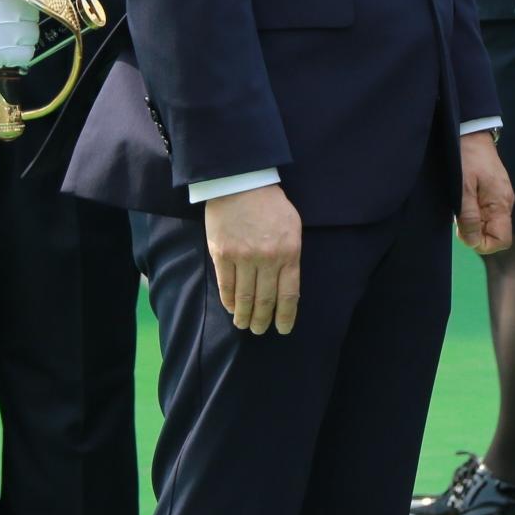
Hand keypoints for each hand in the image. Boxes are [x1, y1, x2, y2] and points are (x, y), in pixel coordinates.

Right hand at [0, 0, 42, 80]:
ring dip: (24, 36)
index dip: (23, 0)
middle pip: (32, 15)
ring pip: (32, 34)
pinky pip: (26, 53)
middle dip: (24, 18)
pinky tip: (10, 50)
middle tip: (12, 22)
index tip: (17, 6)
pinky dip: (21, 53)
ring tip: (11, 37)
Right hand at [205, 183, 303, 334]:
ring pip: (245, 297)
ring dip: (245, 316)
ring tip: (244, 325)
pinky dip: (229, 301)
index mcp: (289, 252)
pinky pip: (226, 286)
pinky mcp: (222, 255)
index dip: (286, 315)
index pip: (289, 294)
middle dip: (264, 320)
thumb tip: (285, 284)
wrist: (241, 183)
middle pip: (266, 300)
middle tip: (261, 331)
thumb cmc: (271, 205)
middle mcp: (267, 259)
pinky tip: (232, 309)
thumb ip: (291, 255)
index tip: (283, 329)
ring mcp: (243, 258)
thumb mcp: (292, 227)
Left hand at [457, 129, 514, 256]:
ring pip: (488, 223)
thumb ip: (469, 217)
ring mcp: (500, 197)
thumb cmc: (466, 158)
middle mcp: (505, 203)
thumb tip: (472, 243)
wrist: (470, 132)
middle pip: (494, 234)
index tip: (464, 230)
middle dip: (474, 231)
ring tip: (460, 202)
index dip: (482, 243)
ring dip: (472, 220)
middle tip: (458, 214)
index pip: (501, 241)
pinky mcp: (493, 191)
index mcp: (501, 204)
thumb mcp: (462, 189)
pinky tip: (463, 197)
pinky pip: (485, 211)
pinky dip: (473, 211)